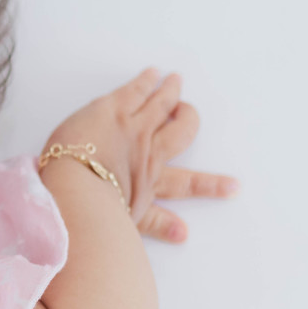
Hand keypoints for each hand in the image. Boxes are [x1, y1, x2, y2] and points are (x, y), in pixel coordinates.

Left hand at [44, 68, 238, 242]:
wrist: (74, 188)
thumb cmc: (93, 209)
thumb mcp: (127, 222)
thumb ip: (157, 224)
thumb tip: (183, 235)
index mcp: (151, 181)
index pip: (187, 184)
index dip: (213, 185)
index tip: (233, 187)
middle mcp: (149, 151)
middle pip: (180, 130)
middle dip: (187, 119)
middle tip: (189, 112)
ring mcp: (133, 126)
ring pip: (160, 104)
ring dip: (169, 91)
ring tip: (176, 81)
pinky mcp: (112, 108)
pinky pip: (136, 89)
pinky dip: (147, 80)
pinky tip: (152, 73)